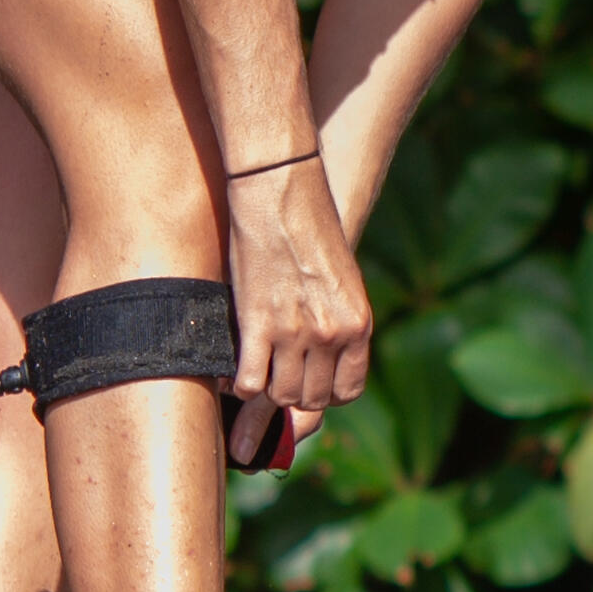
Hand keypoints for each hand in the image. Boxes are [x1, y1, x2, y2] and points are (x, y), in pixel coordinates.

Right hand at [220, 156, 371, 465]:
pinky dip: (240, 386)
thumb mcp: (343, 279)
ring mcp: (296, 333)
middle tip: (274, 382)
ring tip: (255, 376)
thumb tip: (325, 356)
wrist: (281, 193)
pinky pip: (251, 382)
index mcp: (358, 324)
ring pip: (281, 396)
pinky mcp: (258, 325)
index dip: (325, 396)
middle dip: (292, 397)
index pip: (347, 391)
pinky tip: (233, 375)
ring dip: (266, 393)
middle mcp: (332, 334)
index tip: (308, 386)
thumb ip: (339, 321)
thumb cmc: (311, 229)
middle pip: (312, 398)